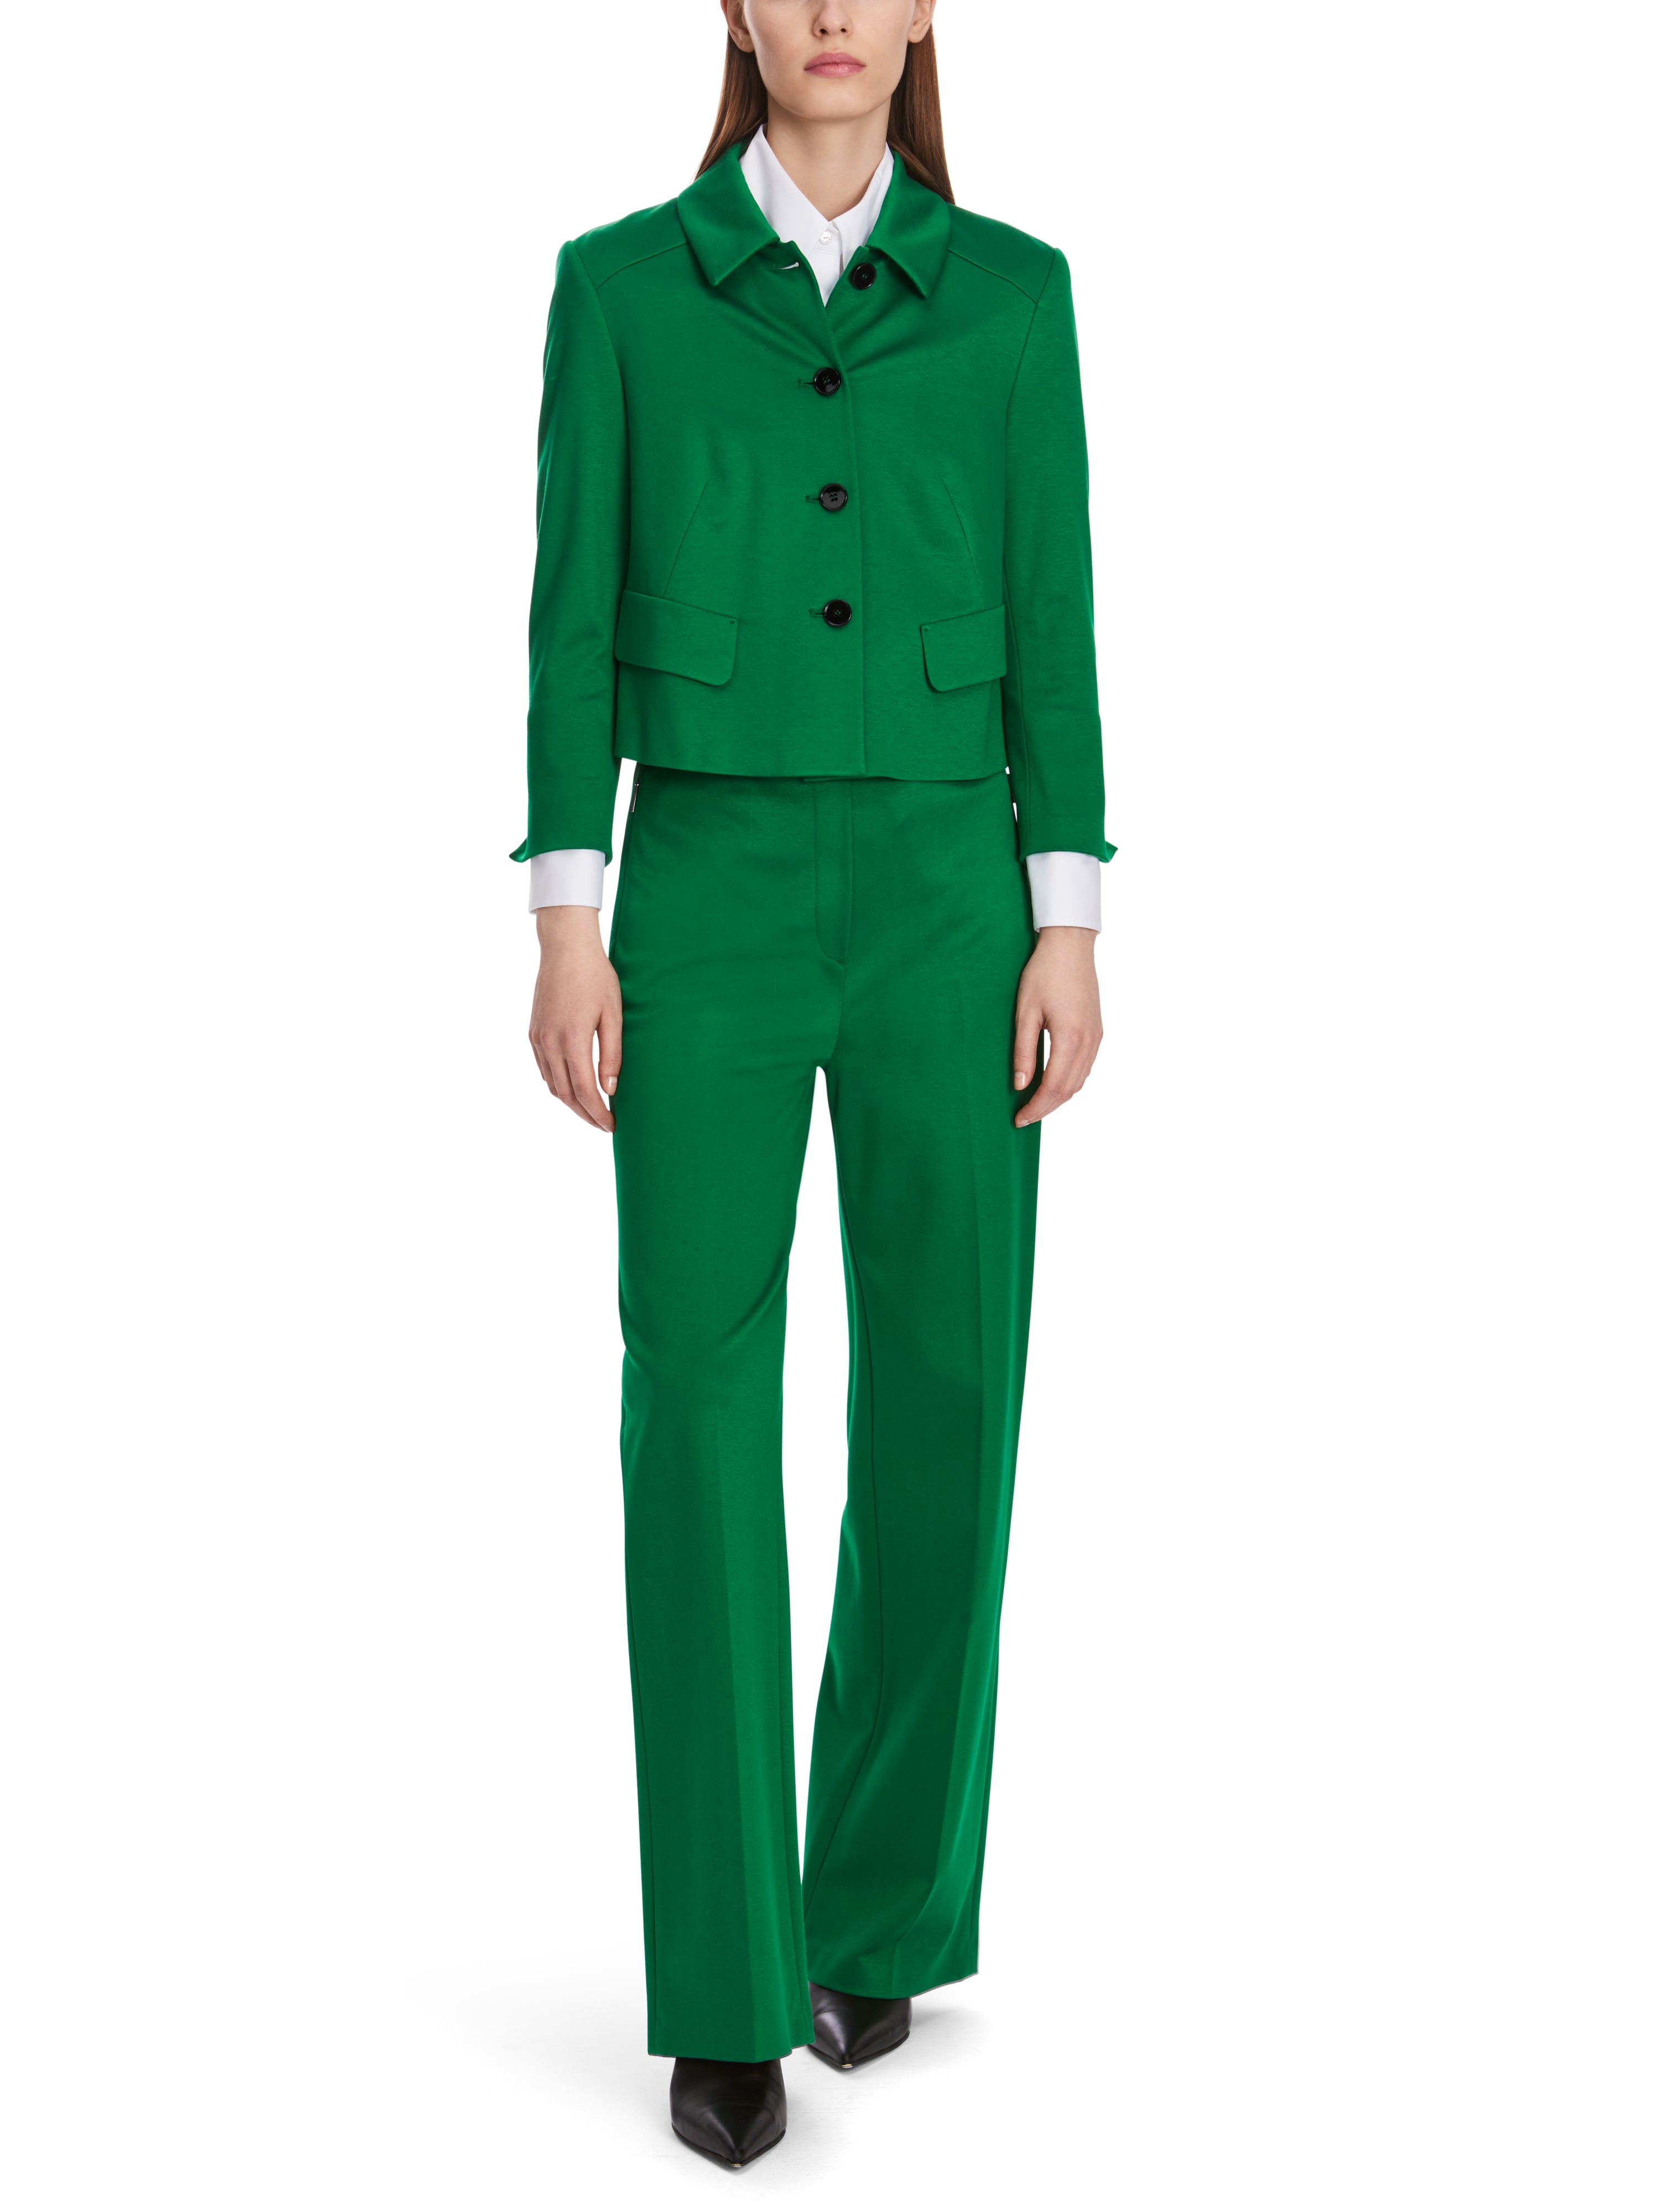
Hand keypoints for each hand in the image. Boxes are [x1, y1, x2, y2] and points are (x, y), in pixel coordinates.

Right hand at [529, 906, 622, 1132]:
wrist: (565, 948)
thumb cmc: (596, 976)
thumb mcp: (613, 1014)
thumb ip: (612, 1055)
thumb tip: (611, 1089)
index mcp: (572, 1040)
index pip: (585, 1092)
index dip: (598, 1114)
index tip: (612, 1126)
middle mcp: (549, 1043)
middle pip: (566, 1095)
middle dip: (585, 1115)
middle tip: (604, 1124)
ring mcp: (537, 1038)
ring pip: (552, 1085)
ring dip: (571, 1102)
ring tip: (591, 1110)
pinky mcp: (533, 1032)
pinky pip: (544, 1069)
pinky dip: (558, 1084)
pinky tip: (573, 1086)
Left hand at [1012, 926, 1102, 1127]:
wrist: (1070, 945)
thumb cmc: (1044, 973)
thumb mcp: (1025, 1012)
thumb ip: (1023, 1051)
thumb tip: (1020, 1085)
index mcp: (1070, 1038)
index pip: (1053, 1087)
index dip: (1036, 1107)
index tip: (1019, 1119)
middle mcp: (1089, 1042)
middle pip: (1069, 1090)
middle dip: (1046, 1108)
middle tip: (1024, 1118)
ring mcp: (1096, 1037)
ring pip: (1080, 1081)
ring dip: (1059, 1097)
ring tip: (1036, 1105)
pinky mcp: (1097, 1031)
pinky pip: (1086, 1067)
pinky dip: (1070, 1082)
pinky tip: (1054, 1083)